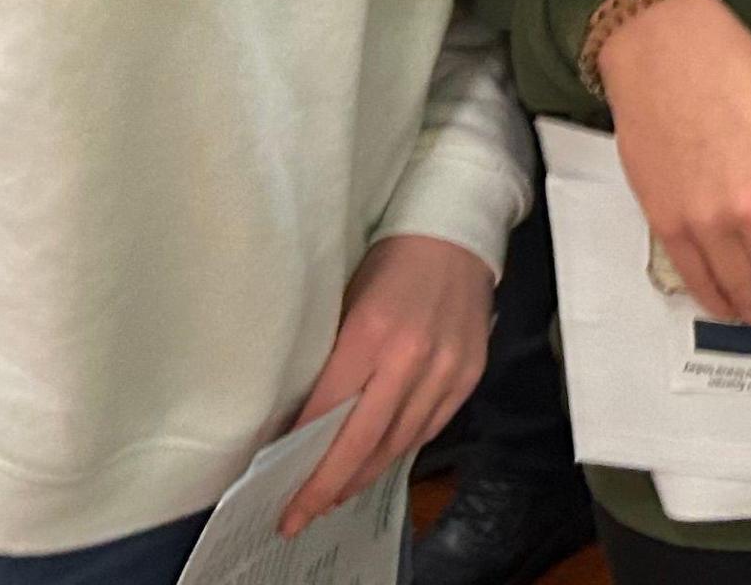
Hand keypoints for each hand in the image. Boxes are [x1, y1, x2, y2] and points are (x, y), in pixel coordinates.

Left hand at [277, 234, 495, 537]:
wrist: (457, 234)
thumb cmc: (390, 259)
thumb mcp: (348, 298)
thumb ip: (336, 356)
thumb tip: (309, 414)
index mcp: (372, 332)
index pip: (329, 410)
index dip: (304, 454)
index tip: (281, 487)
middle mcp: (412, 358)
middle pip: (364, 441)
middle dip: (328, 486)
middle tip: (300, 516)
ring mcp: (446, 370)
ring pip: (399, 442)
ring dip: (363, 475)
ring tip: (335, 495)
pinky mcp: (469, 376)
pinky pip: (429, 428)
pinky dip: (399, 449)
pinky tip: (378, 460)